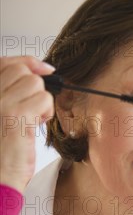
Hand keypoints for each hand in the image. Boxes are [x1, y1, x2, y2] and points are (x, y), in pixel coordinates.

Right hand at [0, 56, 54, 192]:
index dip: (27, 62)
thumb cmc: (0, 151)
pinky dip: (46, 111)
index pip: (4, 63)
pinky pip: (44, 99)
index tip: (43, 69)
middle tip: (34, 107)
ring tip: (32, 119)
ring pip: (35, 83)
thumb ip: (11, 93)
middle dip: (35, 85)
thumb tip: (39, 70)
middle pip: (21, 70)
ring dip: (41, 101)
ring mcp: (0, 103)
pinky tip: (36, 125)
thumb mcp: (2, 115)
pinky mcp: (16, 115)